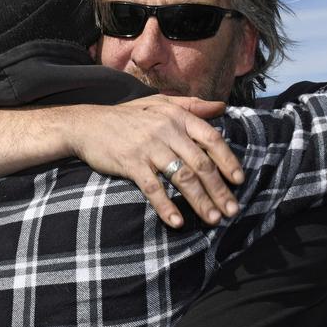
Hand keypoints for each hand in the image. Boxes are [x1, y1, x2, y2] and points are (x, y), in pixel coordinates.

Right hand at [66, 96, 244, 227]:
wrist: (87, 124)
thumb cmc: (126, 117)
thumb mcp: (159, 104)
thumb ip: (191, 106)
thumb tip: (222, 107)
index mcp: (177, 117)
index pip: (211, 139)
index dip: (228, 161)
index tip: (239, 181)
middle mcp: (166, 131)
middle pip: (201, 164)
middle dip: (219, 190)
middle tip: (232, 211)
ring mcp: (149, 147)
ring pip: (183, 178)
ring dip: (200, 201)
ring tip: (212, 219)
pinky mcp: (131, 163)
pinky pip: (153, 188)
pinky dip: (166, 206)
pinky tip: (177, 221)